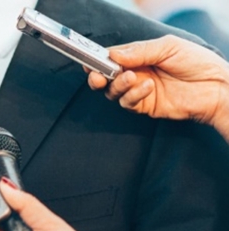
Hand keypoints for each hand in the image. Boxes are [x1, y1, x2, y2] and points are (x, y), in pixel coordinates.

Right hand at [87, 35, 228, 142]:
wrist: (215, 87)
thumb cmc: (196, 62)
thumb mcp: (168, 47)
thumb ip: (140, 51)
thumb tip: (113, 55)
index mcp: (140, 56)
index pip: (112, 57)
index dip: (99, 59)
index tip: (90, 60)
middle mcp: (136, 73)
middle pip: (106, 77)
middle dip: (98, 76)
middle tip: (97, 76)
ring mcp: (139, 91)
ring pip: (113, 92)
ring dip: (118, 85)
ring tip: (131, 78)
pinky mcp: (144, 106)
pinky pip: (128, 103)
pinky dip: (133, 95)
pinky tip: (147, 87)